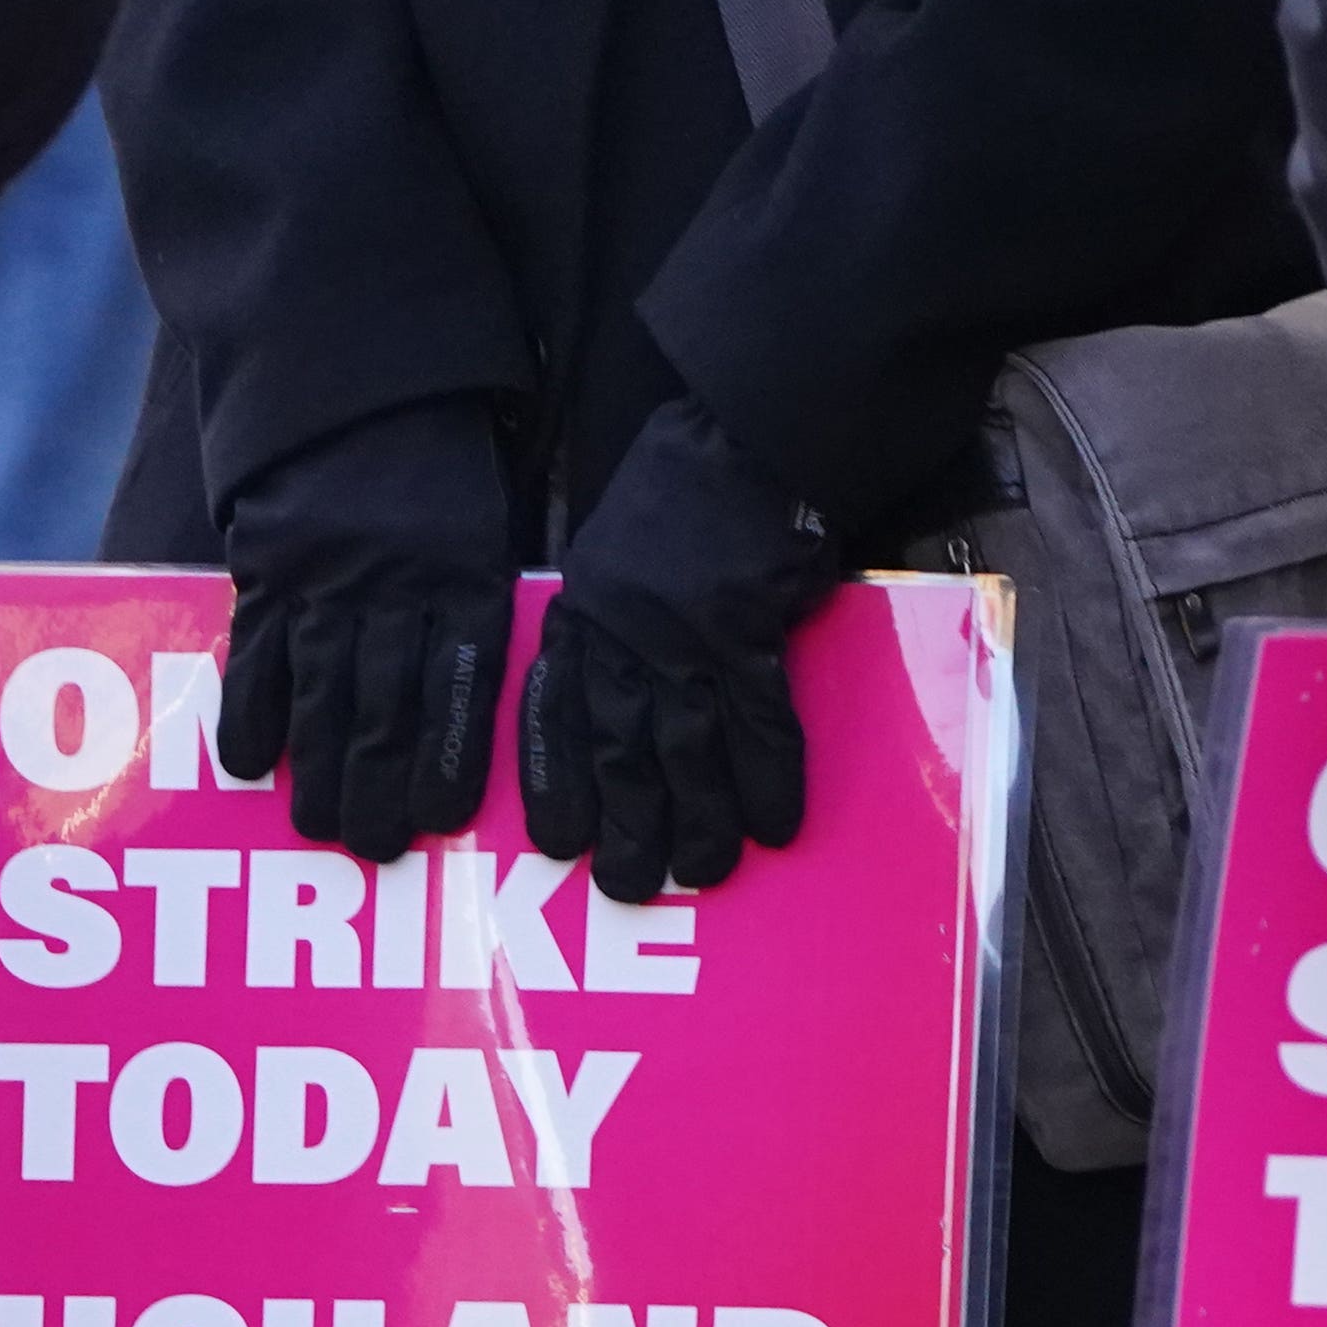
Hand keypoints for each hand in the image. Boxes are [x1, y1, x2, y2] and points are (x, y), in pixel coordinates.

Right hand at [214, 400, 519, 862]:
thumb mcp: (486, 527)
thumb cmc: (438, 471)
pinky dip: (250, 711)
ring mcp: (324, 576)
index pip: (461, 684)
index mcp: (465, 573)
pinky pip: (255, 650)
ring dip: (319, 769)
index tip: (439, 820)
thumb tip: (473, 715)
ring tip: (318, 828)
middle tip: (374, 849)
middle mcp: (395, 582)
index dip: (449, 758)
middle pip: (388, 704)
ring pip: (321, 691)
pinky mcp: (265, 564)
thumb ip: (476, 610)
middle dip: (380, 786)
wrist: (354, 380)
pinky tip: (252, 764)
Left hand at [518, 398, 847, 903]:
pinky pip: (758, 716)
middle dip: (624, 823)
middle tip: (629, 888)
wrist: (742, 437)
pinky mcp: (748, 625)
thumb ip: (601, 636)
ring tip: (703, 872)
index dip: (557, 783)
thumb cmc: (677, 509)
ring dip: (698, 817)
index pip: (551, 713)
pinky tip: (774, 823)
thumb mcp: (606, 565)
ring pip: (684, 744)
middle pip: (616, 744)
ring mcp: (684, 630)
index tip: (558, 842)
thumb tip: (611, 721)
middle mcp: (622, 630)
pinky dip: (767, 774)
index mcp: (580, 616)